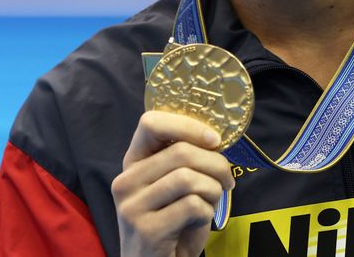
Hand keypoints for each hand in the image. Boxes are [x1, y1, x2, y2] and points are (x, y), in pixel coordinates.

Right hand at [111, 111, 235, 256]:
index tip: (215, 140)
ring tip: (212, 201)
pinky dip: (207, 212)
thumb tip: (215, 136)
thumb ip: (183, 160)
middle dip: (216, 165)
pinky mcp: (146, 230)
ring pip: (189, 178)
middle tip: (227, 180)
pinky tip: (199, 222)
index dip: (188, 125)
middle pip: (181, 152)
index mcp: (133, 164)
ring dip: (213, 190)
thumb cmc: (173, 224)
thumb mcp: (173, 187)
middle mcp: (126, 181)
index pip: (151, 123)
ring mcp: (132, 206)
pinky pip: (193, 206)